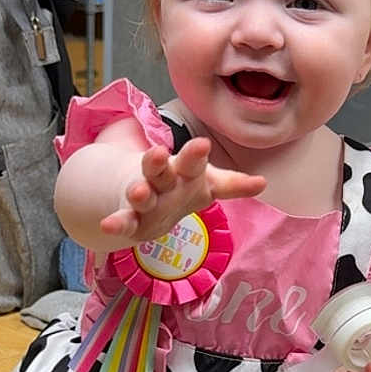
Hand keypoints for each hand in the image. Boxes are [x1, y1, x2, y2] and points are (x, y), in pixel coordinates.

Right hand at [99, 137, 265, 240]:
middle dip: (159, 163)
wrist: (144, 197)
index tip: (202, 144)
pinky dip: (116, 223)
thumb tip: (263, 183)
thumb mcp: (207, 185)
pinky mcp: (131, 219)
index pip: (192, 161)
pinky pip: (123, 220)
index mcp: (184, 171)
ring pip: (141, 193)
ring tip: (136, 191)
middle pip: (160, 171)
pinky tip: (107, 226)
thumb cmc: (181, 187)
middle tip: (159, 154)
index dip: (196, 154)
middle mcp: (162, 181)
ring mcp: (144, 199)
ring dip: (139, 192)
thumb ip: (232, 185)